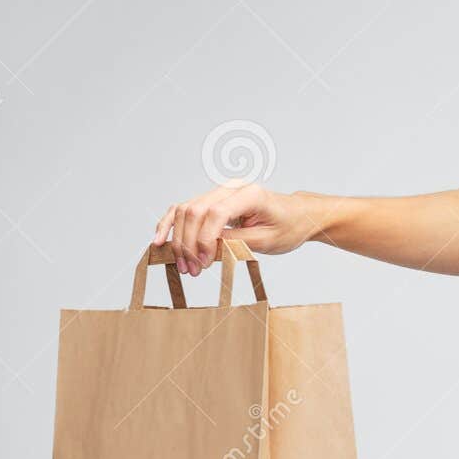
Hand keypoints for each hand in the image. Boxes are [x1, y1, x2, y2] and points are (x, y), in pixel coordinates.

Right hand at [153, 182, 319, 274]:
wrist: (298, 216)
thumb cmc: (288, 227)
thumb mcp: (267, 241)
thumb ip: (236, 242)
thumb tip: (205, 249)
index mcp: (249, 194)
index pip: (215, 213)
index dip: (205, 240)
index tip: (205, 263)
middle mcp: (231, 187)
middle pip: (195, 211)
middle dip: (189, 243)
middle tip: (192, 270)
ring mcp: (220, 191)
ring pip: (186, 210)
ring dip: (179, 239)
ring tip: (184, 265)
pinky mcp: (213, 200)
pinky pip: (185, 209)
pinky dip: (171, 224)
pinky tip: (160, 241)